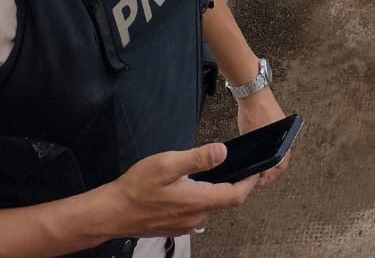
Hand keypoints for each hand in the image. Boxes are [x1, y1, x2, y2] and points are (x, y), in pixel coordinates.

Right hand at [105, 144, 260, 236]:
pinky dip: (205, 198)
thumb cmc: (137, 187)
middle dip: (238, 186)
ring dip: (221, 192)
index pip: (235, 196)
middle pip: (225, 203)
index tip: (258, 168)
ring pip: (211, 208)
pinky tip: (197, 185)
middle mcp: (194, 218)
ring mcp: (184, 225)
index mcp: (197, 201)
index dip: (249, 182)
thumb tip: (223, 152)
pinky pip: (198, 213)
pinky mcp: (174, 226)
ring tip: (223, 172)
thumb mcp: (168, 164)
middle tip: (243, 167)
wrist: (112, 212)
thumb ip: (197, 158)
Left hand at [237, 88, 290, 188]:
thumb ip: (256, 156)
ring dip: (267, 159)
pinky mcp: (273, 122)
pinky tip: (254, 151)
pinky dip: (265, 149)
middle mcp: (286, 135)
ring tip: (253, 166)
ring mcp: (280, 128)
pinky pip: (272, 141)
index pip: (282, 166)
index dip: (270, 177)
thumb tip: (254, 172)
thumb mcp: (253, 139)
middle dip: (268, 170)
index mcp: (285, 140)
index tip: (259, 182)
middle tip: (255, 177)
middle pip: (279, 159)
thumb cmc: (255, 113)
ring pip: (275, 150)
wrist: (253, 91)